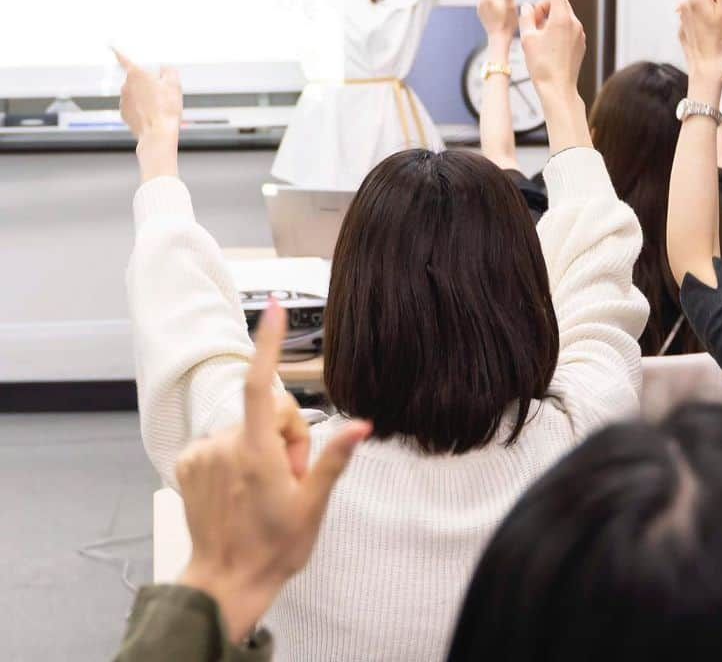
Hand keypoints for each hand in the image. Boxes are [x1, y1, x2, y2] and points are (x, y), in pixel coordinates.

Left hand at [114, 49, 181, 140]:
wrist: (158, 133)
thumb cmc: (166, 108)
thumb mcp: (174, 84)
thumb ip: (168, 71)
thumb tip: (164, 69)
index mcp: (136, 74)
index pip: (123, 59)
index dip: (117, 51)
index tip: (110, 45)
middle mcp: (126, 85)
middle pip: (136, 79)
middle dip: (146, 84)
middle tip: (162, 93)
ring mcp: (123, 100)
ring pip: (135, 94)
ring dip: (144, 97)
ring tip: (159, 107)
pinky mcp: (124, 114)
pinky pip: (133, 107)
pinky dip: (141, 109)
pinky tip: (152, 115)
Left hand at [177, 301, 370, 642]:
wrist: (225, 584)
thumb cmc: (274, 549)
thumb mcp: (313, 506)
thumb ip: (333, 459)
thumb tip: (362, 425)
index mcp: (256, 453)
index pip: (261, 385)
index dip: (268, 343)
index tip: (274, 309)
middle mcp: (224, 446)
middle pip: (266, 411)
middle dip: (285, 436)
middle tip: (290, 478)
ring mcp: (202, 454)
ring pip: (245, 428)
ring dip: (260, 449)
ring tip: (264, 490)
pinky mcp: (187, 464)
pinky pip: (221, 442)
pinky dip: (235, 456)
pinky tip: (240, 488)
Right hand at [520, 0, 584, 98]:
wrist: (558, 89)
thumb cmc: (541, 65)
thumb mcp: (527, 38)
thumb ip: (526, 16)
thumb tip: (529, 5)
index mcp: (560, 17)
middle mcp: (573, 21)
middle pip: (555, 3)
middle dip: (542, 9)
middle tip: (531, 26)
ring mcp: (579, 32)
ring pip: (560, 16)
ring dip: (547, 22)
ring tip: (539, 41)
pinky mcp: (580, 42)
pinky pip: (566, 28)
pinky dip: (555, 31)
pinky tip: (549, 48)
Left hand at [674, 0, 721, 90]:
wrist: (707, 68)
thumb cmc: (721, 40)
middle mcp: (684, 2)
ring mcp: (682, 15)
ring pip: (701, 3)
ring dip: (712, 9)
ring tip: (720, 27)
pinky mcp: (682, 27)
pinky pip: (696, 16)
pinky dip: (705, 20)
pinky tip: (711, 35)